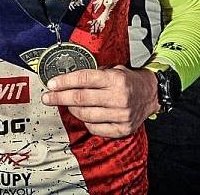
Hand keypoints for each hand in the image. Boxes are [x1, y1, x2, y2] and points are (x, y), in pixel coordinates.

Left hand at [41, 66, 159, 137]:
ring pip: (85, 114)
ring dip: (71, 109)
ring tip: (66, 104)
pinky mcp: (122, 129)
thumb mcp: (115, 69)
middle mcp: (118, 98)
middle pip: (81, 98)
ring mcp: (121, 115)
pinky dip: (85, 121)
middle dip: (60, 97)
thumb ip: (95, 74)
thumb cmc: (129, 80)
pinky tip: (83, 114)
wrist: (151, 94)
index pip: (84, 79)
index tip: (52, 83)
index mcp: (116, 79)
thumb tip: (68, 78)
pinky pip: (95, 128)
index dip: (65, 81)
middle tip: (48, 97)